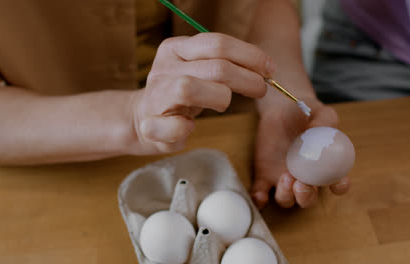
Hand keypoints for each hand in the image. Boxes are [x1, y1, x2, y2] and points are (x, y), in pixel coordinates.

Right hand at [130, 33, 275, 154]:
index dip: (249, 56)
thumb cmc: (179, 93)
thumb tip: (265, 67)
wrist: (140, 117)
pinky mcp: (150, 126)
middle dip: (246, 79)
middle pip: (213, 67)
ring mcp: (154, 97)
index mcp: (175, 49)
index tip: (269, 69)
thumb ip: (223, 63)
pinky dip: (185, 129)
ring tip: (224, 104)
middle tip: (261, 89)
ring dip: (218, 98)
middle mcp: (163, 69)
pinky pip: (174, 126)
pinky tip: (190, 126)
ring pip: (189, 88)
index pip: (217, 44)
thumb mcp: (198, 69)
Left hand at [251, 96, 350, 208]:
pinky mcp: (265, 176)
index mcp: (324, 166)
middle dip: (307, 196)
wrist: (281, 109)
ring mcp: (284, 179)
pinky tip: (259, 196)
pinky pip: (261, 193)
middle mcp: (305, 178)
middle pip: (309, 199)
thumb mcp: (320, 112)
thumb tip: (317, 131)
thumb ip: (324, 121)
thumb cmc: (306, 112)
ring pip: (286, 199)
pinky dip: (260, 199)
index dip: (340, 187)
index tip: (337, 183)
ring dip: (286, 195)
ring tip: (285, 177)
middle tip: (301, 183)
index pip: (337, 183)